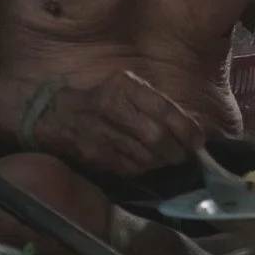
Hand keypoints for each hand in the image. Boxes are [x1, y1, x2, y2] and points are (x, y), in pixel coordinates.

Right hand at [32, 75, 204, 175]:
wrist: (57, 115)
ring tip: (166, 160)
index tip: (198, 141)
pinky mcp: (95, 155)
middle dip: (176, 151)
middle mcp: (113, 107)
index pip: (164, 108)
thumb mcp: (128, 88)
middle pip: (157, 136)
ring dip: (162, 162)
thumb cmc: (102, 99)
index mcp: (125, 86)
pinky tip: (146, 163)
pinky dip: (144, 168)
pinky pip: (131, 168)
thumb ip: (156, 103)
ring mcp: (102, 133)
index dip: (186, 128)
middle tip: (183, 156)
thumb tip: (192, 126)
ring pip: (146, 156)